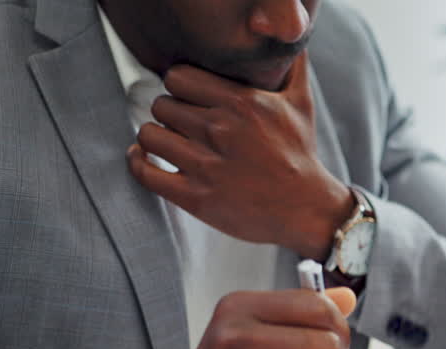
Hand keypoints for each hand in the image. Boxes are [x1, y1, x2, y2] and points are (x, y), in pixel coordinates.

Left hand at [128, 53, 351, 259]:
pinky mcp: (197, 197)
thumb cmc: (301, 155)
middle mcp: (221, 131)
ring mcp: (206, 166)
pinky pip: (146, 172)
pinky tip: (143, 158)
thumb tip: (291, 41)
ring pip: (150, 135)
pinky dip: (137, 163)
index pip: (179, 77)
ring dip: (155, 137)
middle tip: (182, 124)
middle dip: (169, 113)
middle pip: (161, 105)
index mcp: (241, 103)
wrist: (308, 209)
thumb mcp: (301, 104)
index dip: (179, 86)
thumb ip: (293, 67)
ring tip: (168, 141)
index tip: (188, 98)